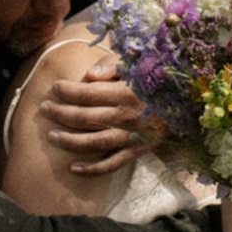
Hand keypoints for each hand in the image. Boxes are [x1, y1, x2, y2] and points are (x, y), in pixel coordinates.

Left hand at [41, 70, 165, 174]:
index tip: (55, 87)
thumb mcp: (137, 63)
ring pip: (94, 142)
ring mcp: (132, 137)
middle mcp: (127, 116)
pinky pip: (112, 164)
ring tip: (51, 135)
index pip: (89, 93)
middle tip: (44, 108)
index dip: (68, 91)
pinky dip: (92, 169)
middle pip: (86, 118)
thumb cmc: (156, 78)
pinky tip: (73, 168)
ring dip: (69, 141)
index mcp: (126, 92)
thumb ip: (111, 65)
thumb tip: (87, 76)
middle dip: (61, 113)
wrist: (187, 102)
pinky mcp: (137, 151)